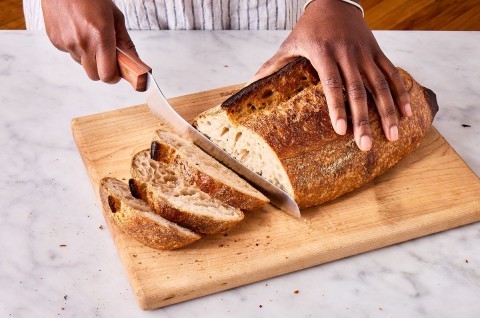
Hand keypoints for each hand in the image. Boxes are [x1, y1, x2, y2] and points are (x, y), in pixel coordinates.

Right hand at [42, 0, 138, 82]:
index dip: (114, 77)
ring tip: (90, 36)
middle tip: (106, 56)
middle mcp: (82, 43)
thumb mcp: (115, 17)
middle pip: (94, 76)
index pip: (108, 75)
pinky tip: (77, 31)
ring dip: (89, 57)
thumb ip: (126, 43)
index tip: (118, 73)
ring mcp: (66, 43)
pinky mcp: (55, 41)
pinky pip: (69, 53)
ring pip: (82, 64)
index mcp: (100, 37)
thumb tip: (136, 62)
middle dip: (102, 70)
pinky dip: (76, 48)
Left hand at [250, 0, 411, 151]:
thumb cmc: (308, 27)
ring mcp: (365, 53)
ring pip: (381, 85)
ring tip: (393, 136)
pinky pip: (393, 74)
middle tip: (366, 145)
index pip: (332, 84)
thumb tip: (248, 84)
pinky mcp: (377, 51)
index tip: (341, 131)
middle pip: (358, 90)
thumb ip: (272, 66)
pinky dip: (401, 94)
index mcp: (323, 53)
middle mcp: (347, 54)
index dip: (337, 107)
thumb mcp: (289, 44)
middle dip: (364, 120)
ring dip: (389, 111)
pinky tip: (407, 114)